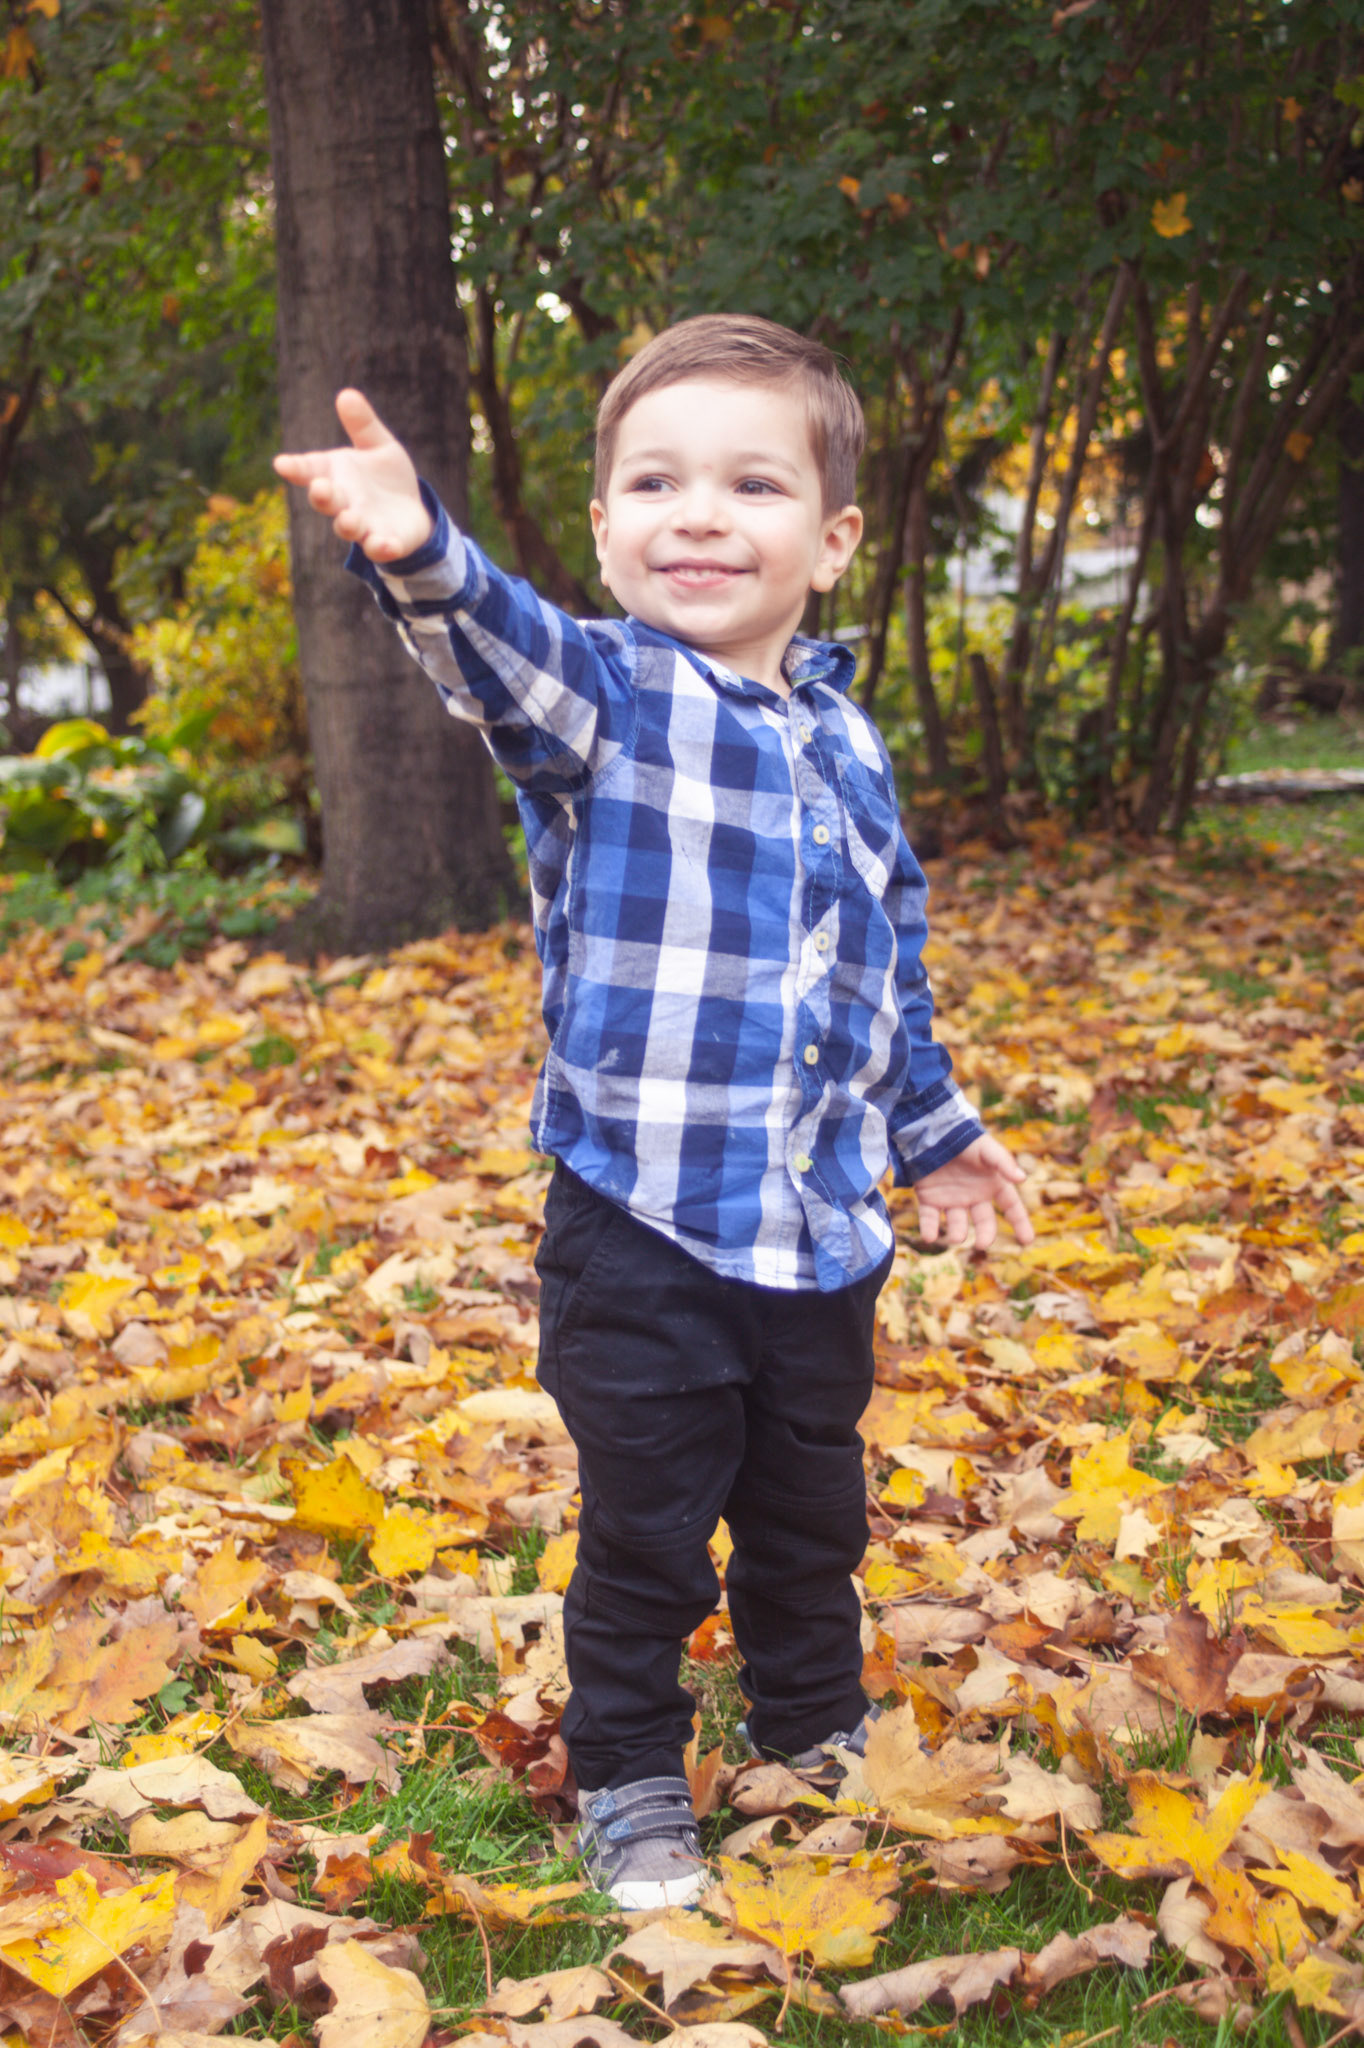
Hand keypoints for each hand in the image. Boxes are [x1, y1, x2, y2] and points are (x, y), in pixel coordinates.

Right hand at [273, 389, 432, 561]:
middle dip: (321, 496)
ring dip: (346, 524)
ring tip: (349, 520)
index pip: (309, 469)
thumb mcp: (378, 446)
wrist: (411, 512)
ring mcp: (362, 525)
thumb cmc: (385, 477)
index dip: (295, 468)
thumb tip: (346, 394)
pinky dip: (382, 548)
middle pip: (325, 500)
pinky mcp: (385, 543)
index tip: (282, 463)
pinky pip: (380, 548)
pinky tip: (388, 545)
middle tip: (320, 488)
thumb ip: (363, 425)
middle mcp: (343, 501)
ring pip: (347, 527)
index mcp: (335, 474)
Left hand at [913, 1134, 1034, 1251]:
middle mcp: (974, 1196)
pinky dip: (929, 1229)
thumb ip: (1003, 1163)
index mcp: (992, 1184)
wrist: (934, 1130)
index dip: (1020, 1223)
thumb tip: (1022, 1178)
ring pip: (957, 1224)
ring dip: (957, 1233)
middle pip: (984, 1222)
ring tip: (956, 1237)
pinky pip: (930, 1218)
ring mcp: (951, 1199)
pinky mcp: (929, 1199)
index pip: (1011, 1207)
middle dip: (984, 1234)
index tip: (1027, 1240)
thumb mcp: (986, 1149)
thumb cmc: (965, 1139)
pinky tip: (930, 1237)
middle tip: (982, 1243)